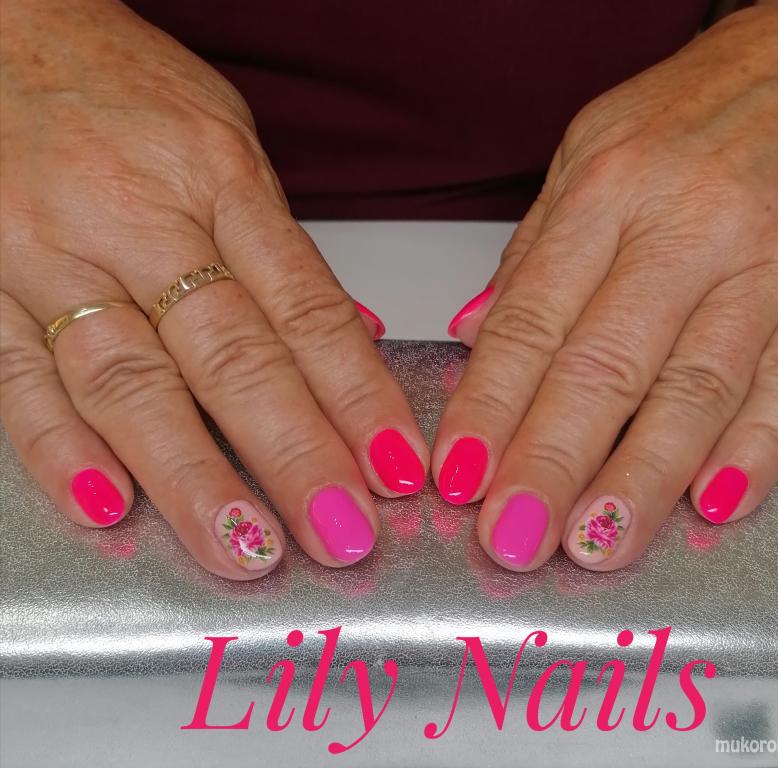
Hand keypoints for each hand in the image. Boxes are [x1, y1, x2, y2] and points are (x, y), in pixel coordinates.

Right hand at [0, 0, 427, 577]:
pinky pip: (16, 380)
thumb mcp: (228, 147)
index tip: (400, 467)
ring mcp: (50, 256)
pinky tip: (108, 507)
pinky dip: (60, 451)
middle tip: (342, 532)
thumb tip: (354, 336)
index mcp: (219, 181)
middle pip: (231, 359)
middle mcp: (138, 222)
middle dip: (294, 455)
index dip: (360, 397)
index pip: (307, 310)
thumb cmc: (126, 92)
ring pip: (130, 384)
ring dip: (191, 477)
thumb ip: (284, 252)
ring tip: (246, 548)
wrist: (1, 26)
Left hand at [435, 3, 777, 570]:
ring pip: (696, 393)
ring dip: (641, 481)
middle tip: (513, 538)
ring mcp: (771, 262)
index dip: (489, 406)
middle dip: (551, 464)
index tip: (459, 475)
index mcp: (610, 192)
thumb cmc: (695, 113)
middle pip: (606, 369)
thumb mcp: (590, 155)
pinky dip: (756, 453)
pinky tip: (712, 507)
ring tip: (596, 544)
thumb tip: (476, 333)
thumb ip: (535, 252)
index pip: (532, 321)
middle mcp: (690, 228)